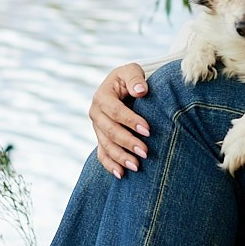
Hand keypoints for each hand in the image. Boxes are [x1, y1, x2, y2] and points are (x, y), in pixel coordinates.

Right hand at [91, 63, 151, 177]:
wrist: (124, 88)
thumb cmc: (131, 78)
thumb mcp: (132, 71)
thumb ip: (135, 78)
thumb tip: (141, 90)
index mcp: (102, 96)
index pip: (115, 111)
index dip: (130, 121)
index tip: (148, 130)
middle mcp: (96, 113)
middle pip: (110, 131)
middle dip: (127, 142)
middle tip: (146, 152)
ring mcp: (97, 128)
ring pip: (106, 145)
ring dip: (120, 157)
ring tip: (137, 166)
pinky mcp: (101, 138)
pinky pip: (102, 154)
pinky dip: (110, 165)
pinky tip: (121, 174)